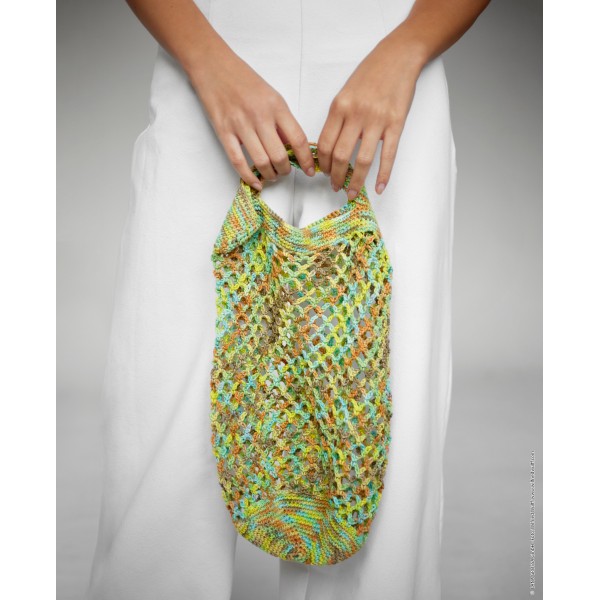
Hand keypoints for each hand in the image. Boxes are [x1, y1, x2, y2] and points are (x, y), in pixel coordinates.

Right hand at [188, 49, 315, 190]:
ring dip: (270, 175)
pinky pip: (238, 161)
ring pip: (261, 162)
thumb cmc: (244, 80)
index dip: (306, 159)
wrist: (213, 65)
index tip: (310, 171)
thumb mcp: (271, 96)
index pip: (297, 139)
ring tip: (272, 176)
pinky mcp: (223, 132)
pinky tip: (256, 183)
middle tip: (285, 172)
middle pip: (279, 155)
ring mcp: (240, 125)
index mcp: (276, 106)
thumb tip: (293, 148)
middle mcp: (260, 116)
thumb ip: (281, 121)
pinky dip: (249, 177)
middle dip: (285, 170)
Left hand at [316, 36, 424, 198]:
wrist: (398, 57)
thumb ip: (338, 118)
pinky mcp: (396, 124)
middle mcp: (356, 114)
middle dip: (335, 177)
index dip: (322, 164)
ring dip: (355, 181)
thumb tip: (329, 147)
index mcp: (340, 107)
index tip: (323, 173)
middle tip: (335, 187)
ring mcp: (377, 120)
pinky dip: (383, 175)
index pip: (325, 144)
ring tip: (351, 193)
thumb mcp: (345, 92)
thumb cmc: (370, 74)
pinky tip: (378, 188)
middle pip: (340, 156)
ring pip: (362, 160)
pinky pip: (388, 155)